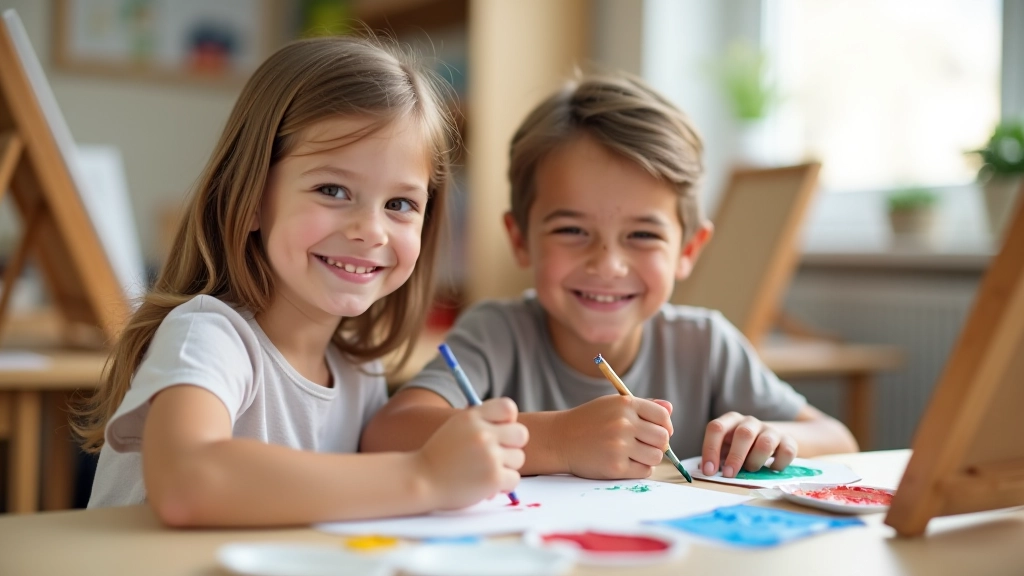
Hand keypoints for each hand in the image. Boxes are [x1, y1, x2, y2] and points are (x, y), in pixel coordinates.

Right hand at [415, 398, 527, 509]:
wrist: (420, 481)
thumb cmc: (440, 456)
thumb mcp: (456, 427)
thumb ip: (481, 421)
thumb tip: (511, 425)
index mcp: (472, 417)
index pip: (508, 408)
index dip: (508, 421)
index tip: (498, 432)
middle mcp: (482, 433)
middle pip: (520, 434)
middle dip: (512, 445)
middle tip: (496, 454)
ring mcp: (489, 456)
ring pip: (518, 458)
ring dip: (505, 467)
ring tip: (484, 471)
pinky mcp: (493, 478)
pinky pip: (514, 478)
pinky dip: (502, 484)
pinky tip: (485, 484)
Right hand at [557, 395, 672, 479]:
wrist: (560, 439)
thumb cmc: (588, 421)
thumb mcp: (612, 405)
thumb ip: (642, 406)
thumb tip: (670, 409)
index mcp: (625, 404)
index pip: (663, 416)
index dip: (665, 425)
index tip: (658, 431)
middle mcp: (624, 423)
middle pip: (663, 439)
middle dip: (658, 444)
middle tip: (645, 445)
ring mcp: (619, 446)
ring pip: (656, 457)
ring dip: (649, 458)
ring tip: (634, 454)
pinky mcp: (615, 466)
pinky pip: (644, 471)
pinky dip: (640, 469)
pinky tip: (626, 462)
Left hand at [700, 412, 796, 477]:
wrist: (772, 440)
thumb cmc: (741, 448)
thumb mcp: (726, 449)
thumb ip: (717, 458)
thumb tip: (706, 471)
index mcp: (731, 421)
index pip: (717, 428)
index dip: (711, 449)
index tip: (709, 471)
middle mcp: (750, 422)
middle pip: (744, 434)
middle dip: (735, 457)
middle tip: (729, 475)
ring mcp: (770, 430)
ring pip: (766, 443)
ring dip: (756, 461)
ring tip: (751, 470)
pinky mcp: (788, 441)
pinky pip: (787, 452)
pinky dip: (778, 465)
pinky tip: (772, 469)